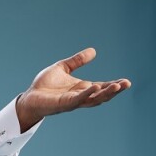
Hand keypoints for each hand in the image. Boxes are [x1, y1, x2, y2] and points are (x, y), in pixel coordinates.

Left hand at [15, 48, 130, 131]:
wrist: (29, 97)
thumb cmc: (44, 85)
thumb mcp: (63, 68)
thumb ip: (77, 61)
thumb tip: (93, 51)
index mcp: (81, 88)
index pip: (101, 87)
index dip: (114, 85)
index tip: (126, 81)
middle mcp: (79, 96)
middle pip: (101, 95)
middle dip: (114, 91)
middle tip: (126, 84)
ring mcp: (72, 102)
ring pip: (92, 100)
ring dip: (105, 94)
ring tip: (117, 86)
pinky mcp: (63, 104)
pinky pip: (77, 100)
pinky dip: (86, 94)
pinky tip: (94, 87)